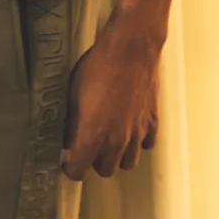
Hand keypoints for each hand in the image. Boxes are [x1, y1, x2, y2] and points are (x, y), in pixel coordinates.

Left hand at [61, 11, 160, 179]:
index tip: (69, 162)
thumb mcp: (74, 91)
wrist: (131, 48)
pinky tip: (130, 129)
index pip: (79, 170)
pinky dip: (138, 142)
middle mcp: (116, 139)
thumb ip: (71, 120)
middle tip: (89, 148)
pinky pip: (146, 145)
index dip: (71, 168)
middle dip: (94, 162)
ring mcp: (137, 132)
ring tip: (110, 140)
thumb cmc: (101, 65)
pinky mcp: (152, 122)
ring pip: (128, 162)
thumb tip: (67, 136)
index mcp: (92, 134)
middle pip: (105, 170)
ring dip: (117, 156)